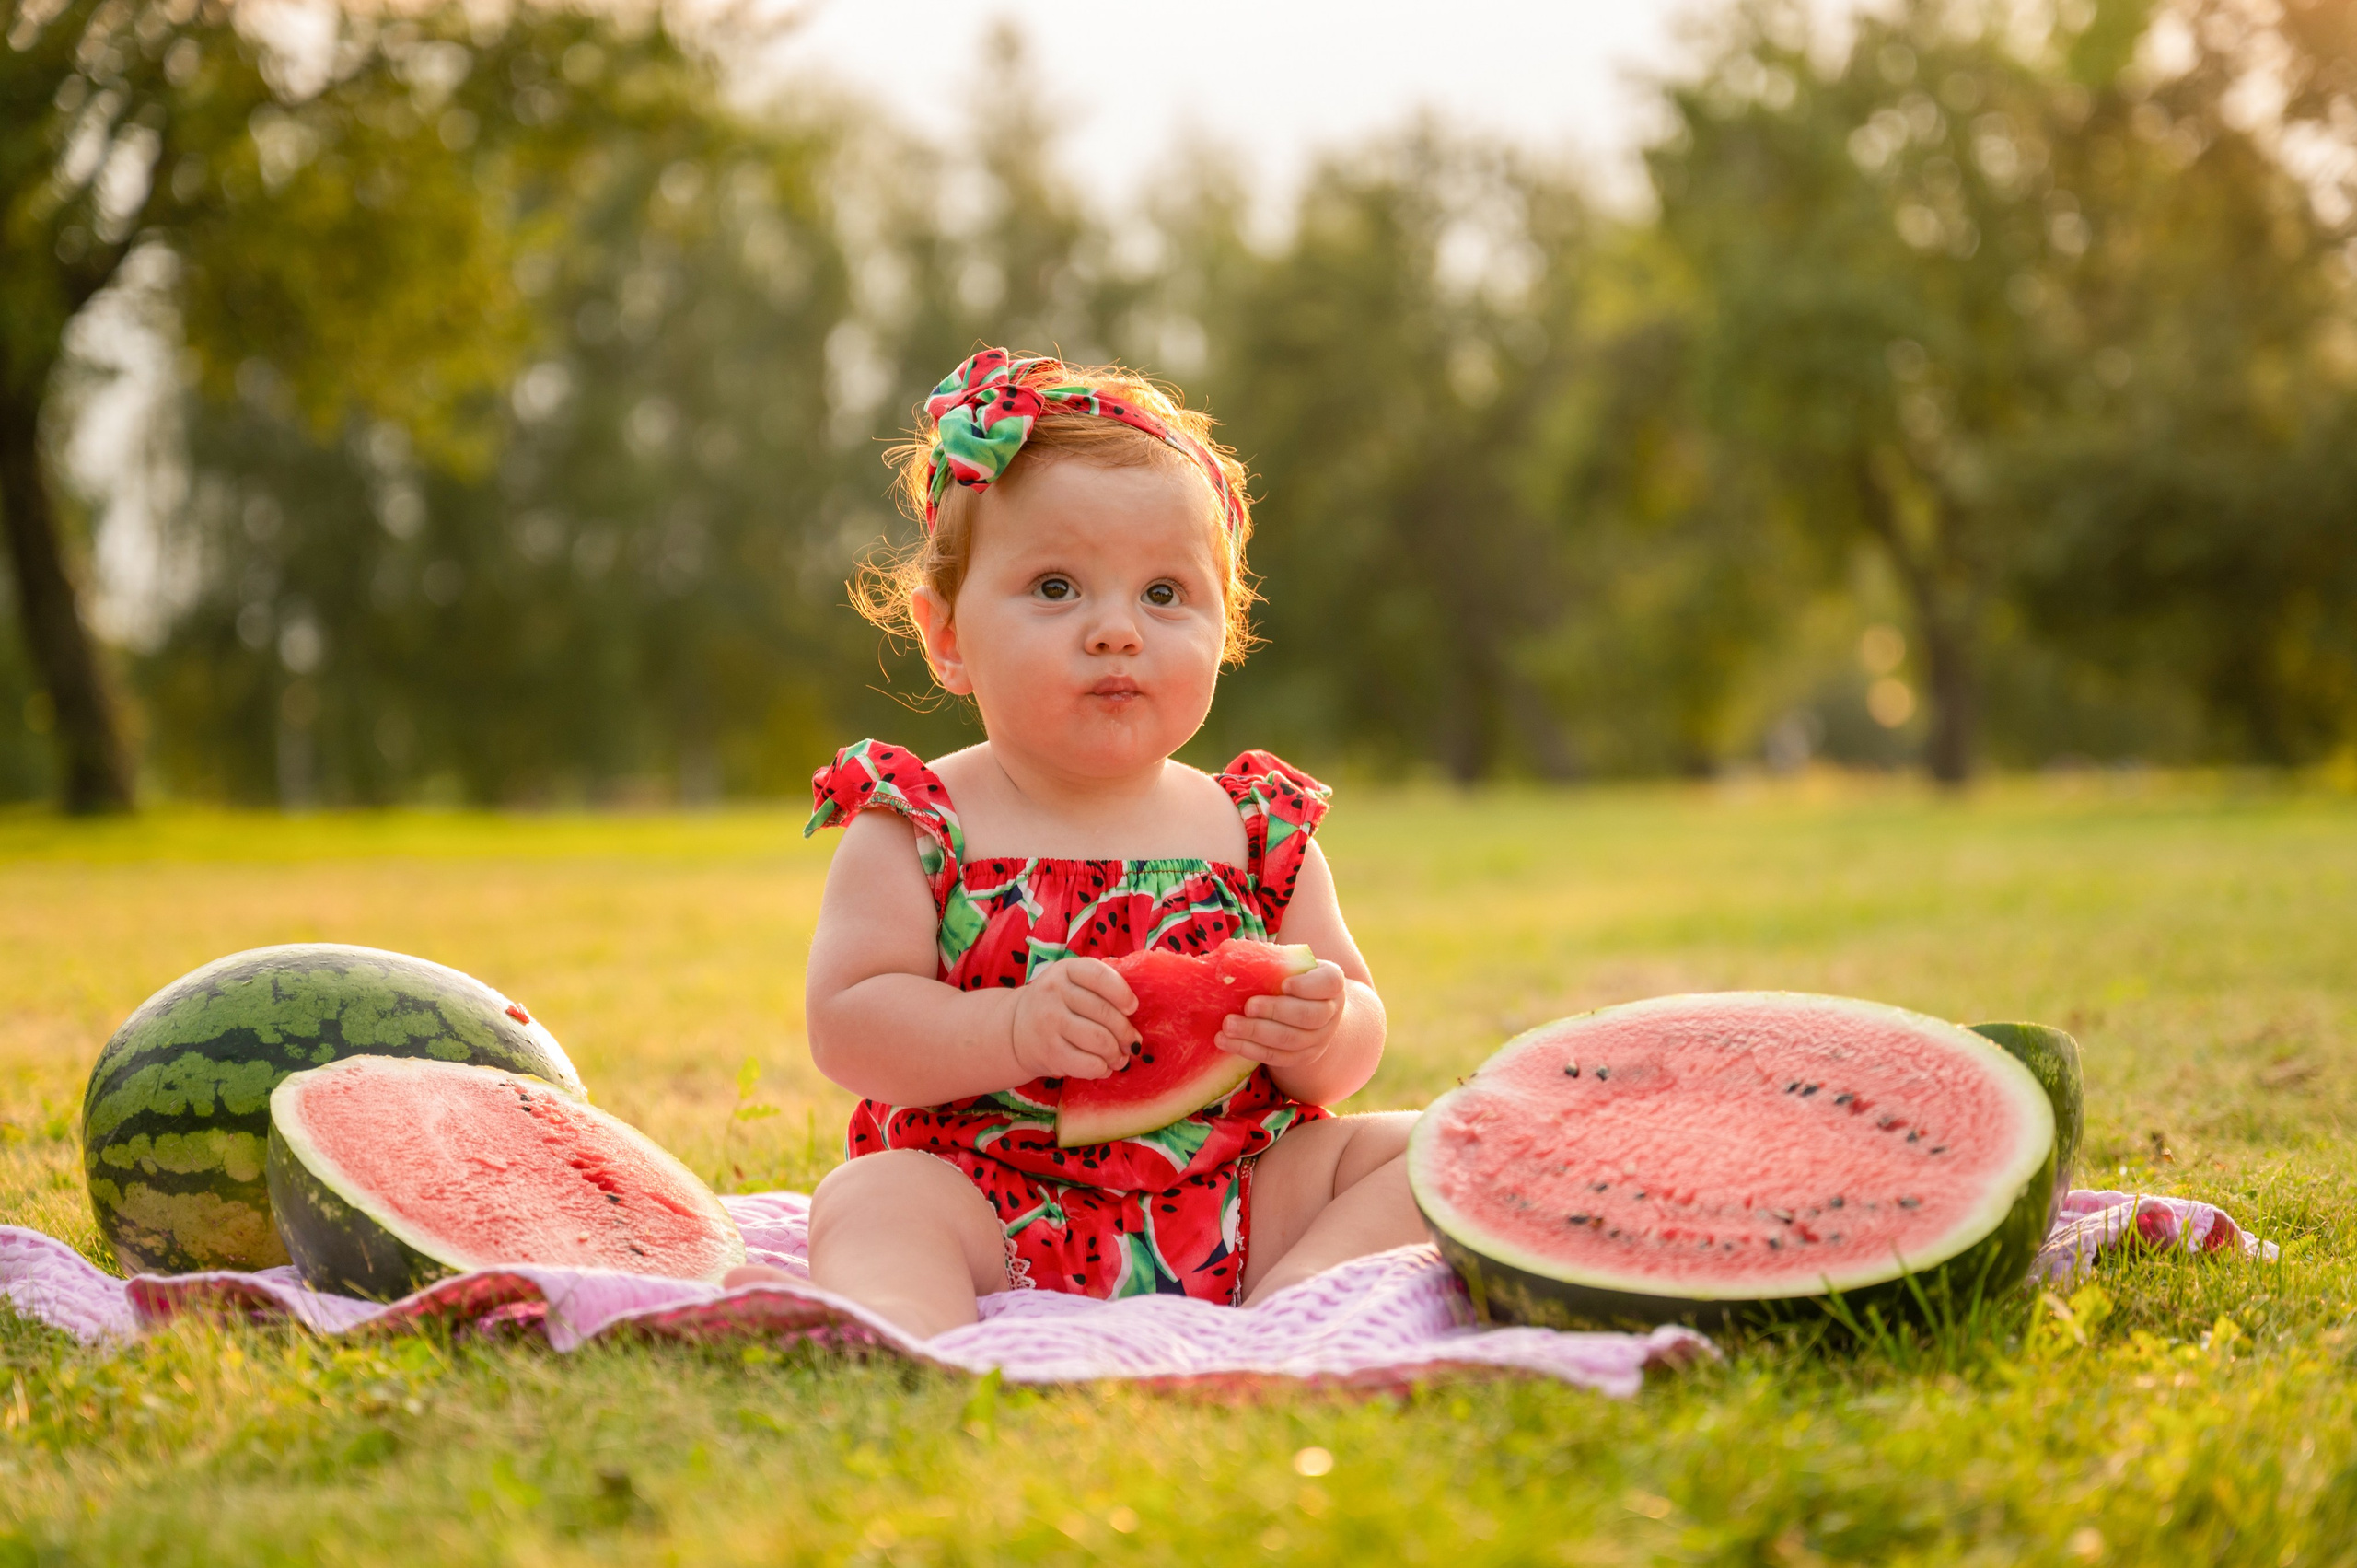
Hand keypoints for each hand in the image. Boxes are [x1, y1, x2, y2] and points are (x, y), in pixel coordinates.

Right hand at [1008, 958, 1139, 1080]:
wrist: (1014, 1030)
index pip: (1100, 976)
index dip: (1122, 993)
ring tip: (1120, 1057)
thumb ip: (1101, 988)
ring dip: (1117, 1054)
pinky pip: (1088, 1064)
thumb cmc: (1058, 1005)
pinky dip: (1103, 1069)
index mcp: (1066, 970)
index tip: (1133, 1008)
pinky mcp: (1049, 1052)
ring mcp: (1049, 1023)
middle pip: (1105, 1013)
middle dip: (1126, 1033)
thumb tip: (1137, 1012)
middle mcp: (1054, 993)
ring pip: (1100, 1041)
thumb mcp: (1072, 983)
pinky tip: (1103, 1067)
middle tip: (1133, 1043)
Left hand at [1216, 960, 1346, 1072]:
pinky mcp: (1301, 1057)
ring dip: (1256, 1033)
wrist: (1310, 1008)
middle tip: (1248, 1006)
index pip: (1329, 983)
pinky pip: (1276, 1057)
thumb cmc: (1293, 978)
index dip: (1307, 986)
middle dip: (1275, 1011)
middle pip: (1308, 1016)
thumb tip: (1230, 960)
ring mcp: (1318, 1039)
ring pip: (1289, 1041)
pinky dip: (1249, 1050)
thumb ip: (1272, 961)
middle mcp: (1330, 1012)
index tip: (1284, 984)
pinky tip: (1226, 1041)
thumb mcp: (1291, 965)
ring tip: (1228, 1025)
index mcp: (1331, 983)